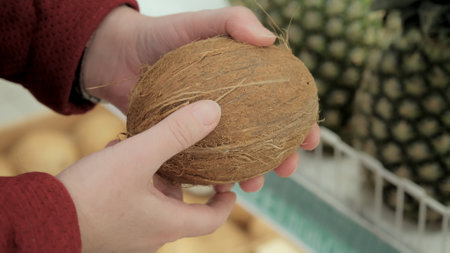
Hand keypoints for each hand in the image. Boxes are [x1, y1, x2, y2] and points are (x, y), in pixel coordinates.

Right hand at [57, 100, 234, 251]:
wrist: (40, 220)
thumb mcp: (138, 156)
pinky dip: (129, 181)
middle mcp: (151, 234)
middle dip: (176, 177)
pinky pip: (130, 203)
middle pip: (178, 206)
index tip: (228, 187)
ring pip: (151, 200)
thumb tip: (214, 112)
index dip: (224, 203)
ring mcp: (128, 234)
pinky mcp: (108, 227)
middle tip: (169, 153)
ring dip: (148, 174)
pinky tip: (111, 159)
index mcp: (167, 223)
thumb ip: (176, 133)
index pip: (211, 220)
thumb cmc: (92, 194)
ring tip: (132, 149)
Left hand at [81, 6, 319, 191]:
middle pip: (265, 135)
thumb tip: (271, 41)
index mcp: (240, 80)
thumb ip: (233, 22)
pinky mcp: (180, 140)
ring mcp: (203, 125)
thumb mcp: (198, 23)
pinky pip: (204, 163)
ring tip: (254, 186)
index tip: (312, 140)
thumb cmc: (158, 35)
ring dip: (251, 173)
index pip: (280, 102)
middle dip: (281, 156)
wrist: (115, 55)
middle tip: (288, 170)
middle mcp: (227, 105)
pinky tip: (220, 187)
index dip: (301, 121)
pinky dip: (215, 177)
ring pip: (237, 155)